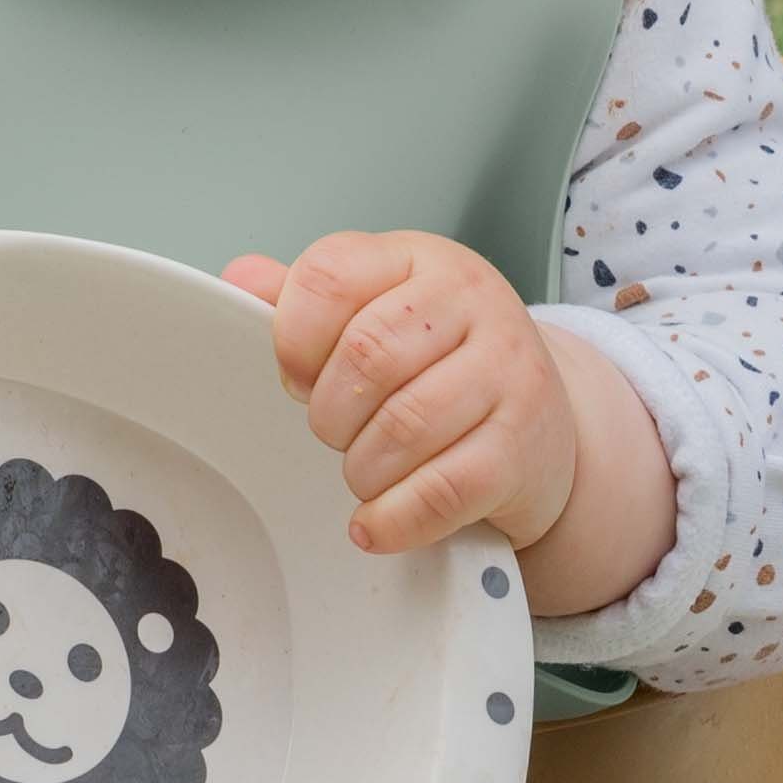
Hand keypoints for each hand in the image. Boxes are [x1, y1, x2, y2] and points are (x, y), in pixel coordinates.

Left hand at [223, 230, 580, 560]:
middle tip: (339, 432)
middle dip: (330, 413)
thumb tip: (240, 279)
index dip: (293, 337)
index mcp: (421, 261)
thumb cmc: (447, 365)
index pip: (330, 276)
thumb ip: (309, 299)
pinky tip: (377, 522)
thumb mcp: (381, 310)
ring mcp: (508, 373)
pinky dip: (394, 518)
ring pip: (403, 426)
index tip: (298, 376)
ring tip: (366, 472)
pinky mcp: (521, 447)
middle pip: (365, 355)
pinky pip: (441, 490)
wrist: (542, 426)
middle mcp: (473, 303)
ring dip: (362, 469)